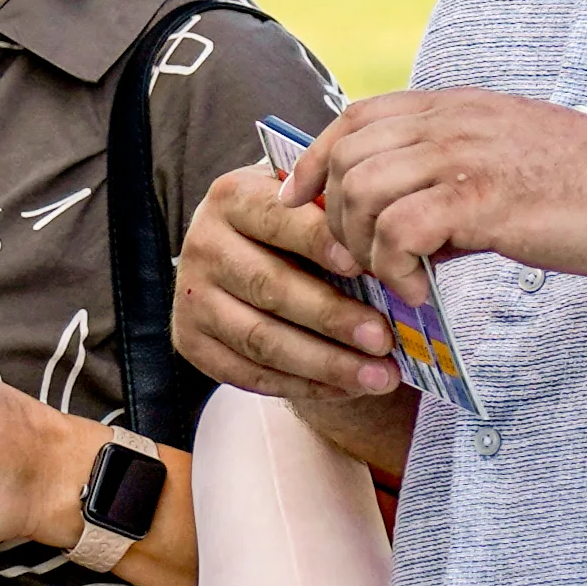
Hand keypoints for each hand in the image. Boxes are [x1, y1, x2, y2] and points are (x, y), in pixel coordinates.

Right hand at [175, 154, 415, 477]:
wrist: (246, 255)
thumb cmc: (296, 227)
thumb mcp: (310, 202)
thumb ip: (339, 214)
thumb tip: (394, 251)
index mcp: (233, 196)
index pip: (278, 219)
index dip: (321, 243)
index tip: (366, 265)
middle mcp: (203, 243)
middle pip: (270, 286)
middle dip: (332, 317)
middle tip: (384, 339)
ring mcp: (193, 297)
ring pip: (260, 338)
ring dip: (325, 363)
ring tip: (378, 376)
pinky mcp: (191, 341)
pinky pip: (249, 374)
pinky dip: (302, 386)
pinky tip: (346, 389)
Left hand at [307, 84, 586, 297]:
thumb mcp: (511, 168)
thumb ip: (456, 185)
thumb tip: (413, 231)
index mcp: (459, 108)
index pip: (360, 115)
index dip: (319, 157)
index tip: (300, 199)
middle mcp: (454, 121)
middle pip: (350, 154)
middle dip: (336, 215)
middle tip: (356, 263)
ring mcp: (465, 155)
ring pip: (364, 190)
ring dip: (364, 246)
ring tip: (392, 280)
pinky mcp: (481, 198)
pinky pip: (398, 229)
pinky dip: (394, 267)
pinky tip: (418, 291)